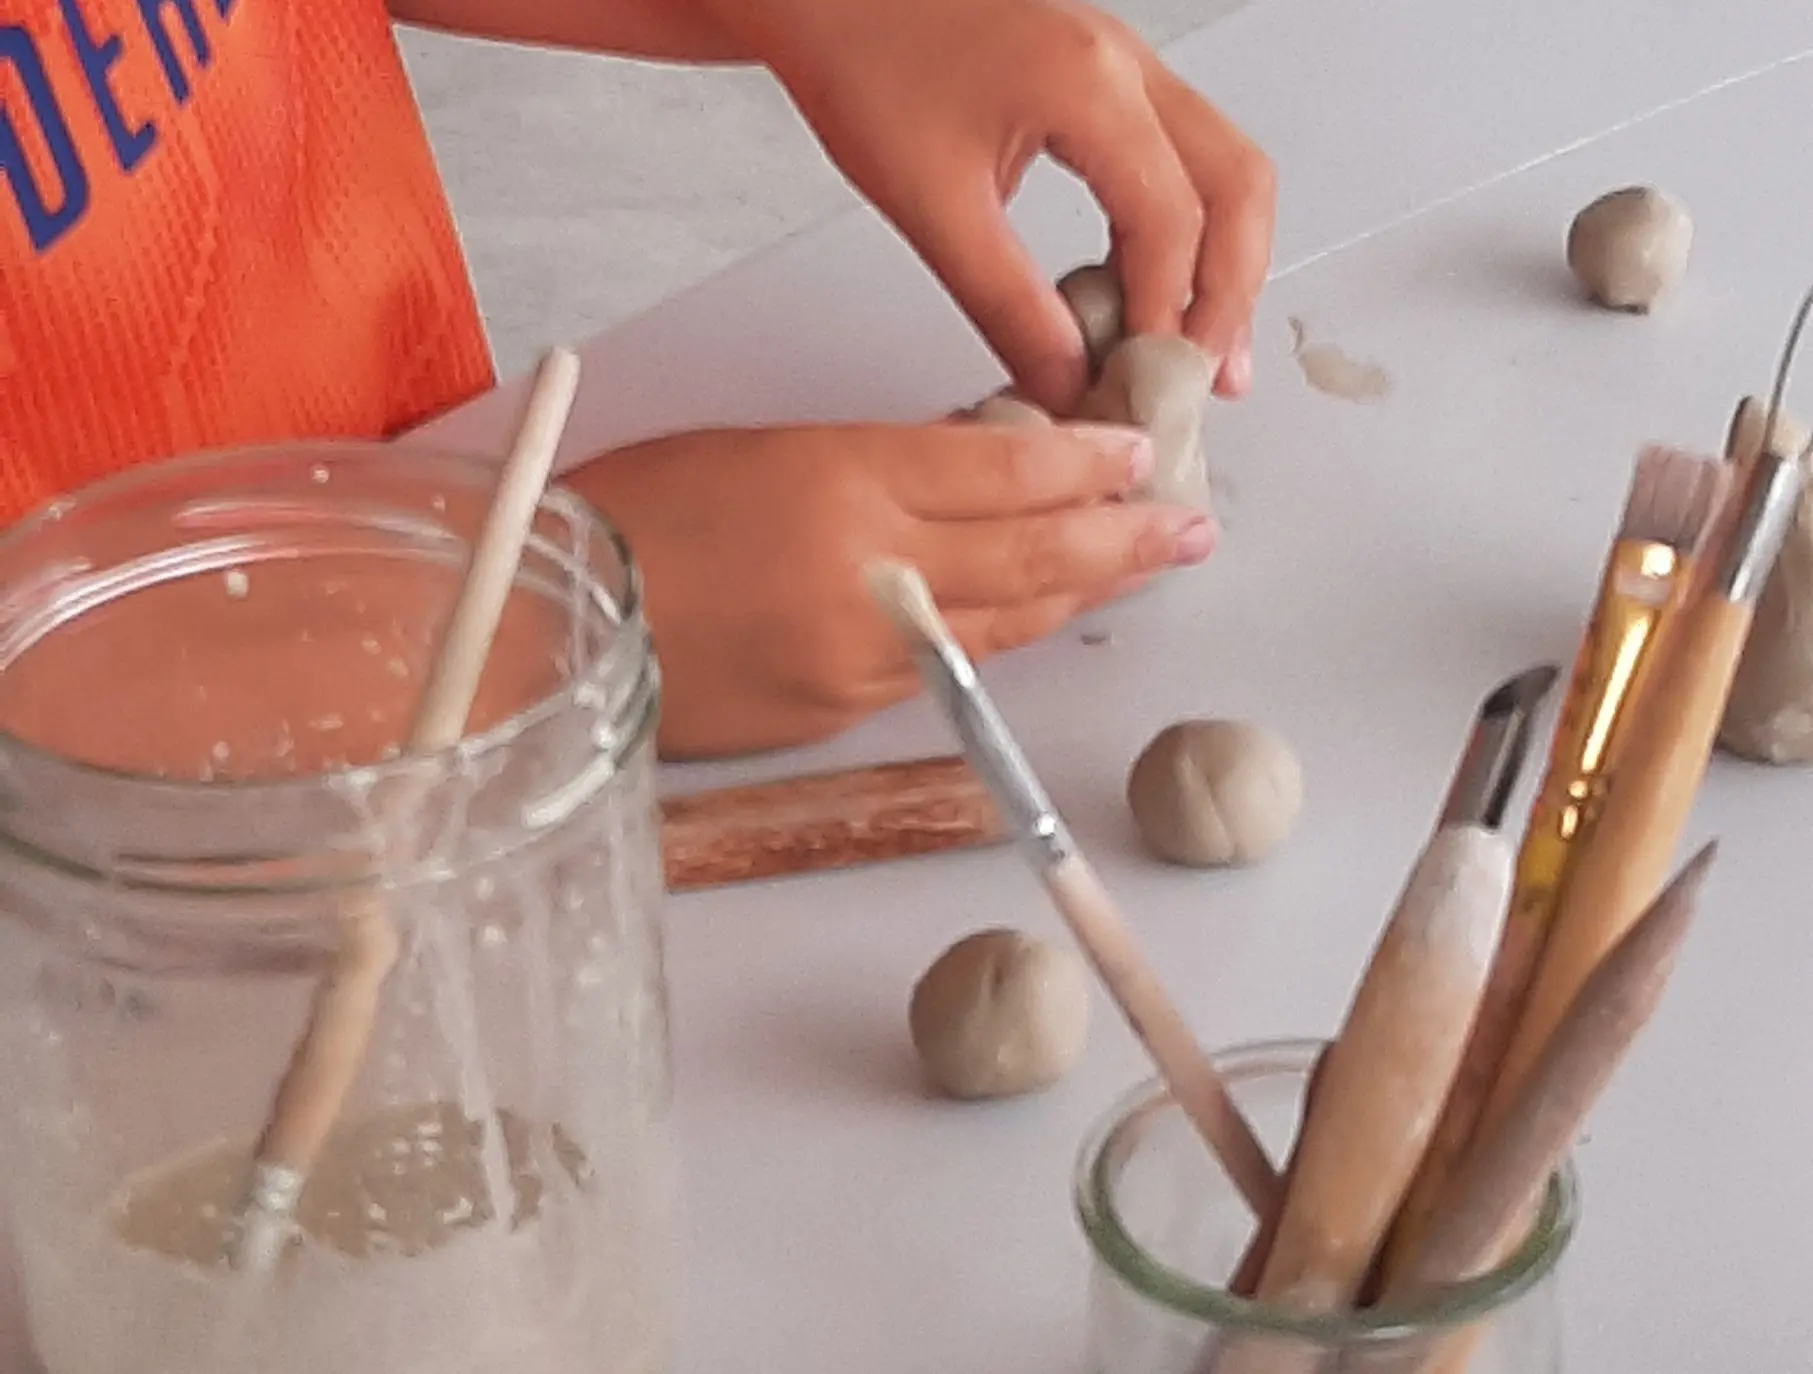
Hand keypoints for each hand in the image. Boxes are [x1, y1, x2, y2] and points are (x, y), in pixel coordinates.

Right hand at [564, 421, 1215, 757]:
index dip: (1082, 460)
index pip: (1002, 468)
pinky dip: (1004, 635)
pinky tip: (1039, 615)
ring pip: (1007, 620)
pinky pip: (949, 668)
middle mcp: (872, 571)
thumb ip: (874, 464)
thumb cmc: (633, 518)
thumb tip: (971, 468)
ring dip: (1086, 591)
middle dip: (1126, 534)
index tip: (1136, 449)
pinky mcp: (845, 713)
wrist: (553, 634)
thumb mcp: (760, 450)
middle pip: (1032, 549)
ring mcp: (865, 654)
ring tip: (1146, 567)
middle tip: (1192, 523)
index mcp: (841, 481)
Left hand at [706, 0, 1274, 413]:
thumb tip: (1064, 381)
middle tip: (1207, 376)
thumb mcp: (931, 207)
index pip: (1170, 221)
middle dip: (1229, 291)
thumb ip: (1007, 305)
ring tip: (1194, 347)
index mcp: (1088, 85)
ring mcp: (1125, 65)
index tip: (1144, 382)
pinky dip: (1182, 230)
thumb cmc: (862, 62)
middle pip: (1235, 187)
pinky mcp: (1105, 80)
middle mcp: (1125, 65)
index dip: (1168, 315)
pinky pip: (1182, 157)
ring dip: (1219, 262)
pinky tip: (1149, 290)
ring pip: (1223, 168)